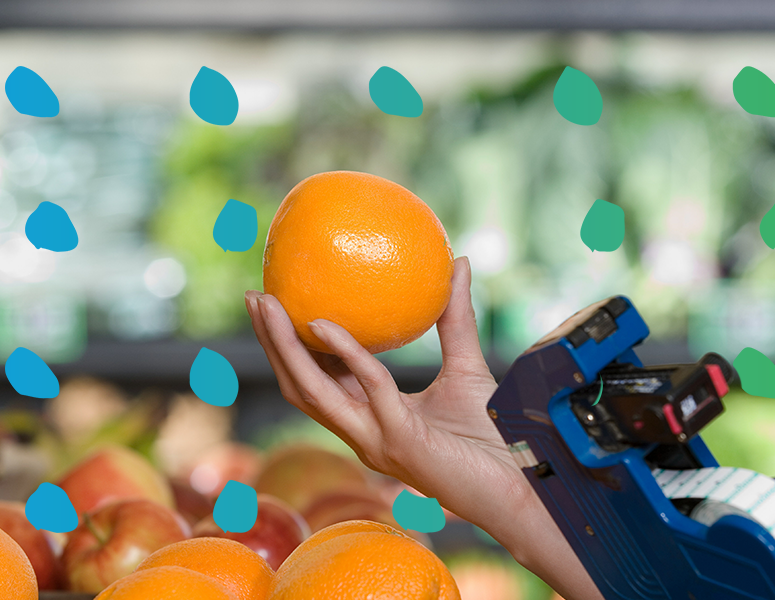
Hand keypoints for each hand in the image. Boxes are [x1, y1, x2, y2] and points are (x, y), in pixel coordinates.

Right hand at [245, 257, 601, 598]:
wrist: (520, 483)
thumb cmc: (493, 435)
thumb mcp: (468, 365)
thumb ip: (456, 318)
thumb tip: (459, 261)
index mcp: (372, 419)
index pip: (319, 382)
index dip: (293, 347)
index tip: (277, 305)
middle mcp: (364, 434)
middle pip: (299, 388)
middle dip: (272, 343)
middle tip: (254, 298)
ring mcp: (376, 441)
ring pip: (314, 394)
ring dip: (286, 349)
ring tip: (270, 308)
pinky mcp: (400, 442)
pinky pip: (369, 388)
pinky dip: (346, 355)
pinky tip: (327, 324)